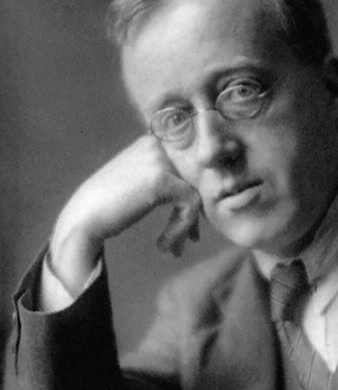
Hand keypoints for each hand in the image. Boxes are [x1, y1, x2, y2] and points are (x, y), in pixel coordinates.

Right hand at [50, 135, 200, 293]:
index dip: (198, 192)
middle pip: (198, 178)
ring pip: (197, 192)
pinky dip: (180, 228)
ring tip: (174, 249)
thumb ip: (167, 179)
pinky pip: (190, 204)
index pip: (193, 164)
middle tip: (190, 239)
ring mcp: (159, 159)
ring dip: (188, 225)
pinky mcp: (161, 179)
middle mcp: (157, 144)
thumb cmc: (109, 207)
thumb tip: (201, 192)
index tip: (190, 223)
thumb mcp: (140, 183)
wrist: (82, 221)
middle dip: (196, 212)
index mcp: (153, 140)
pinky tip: (163, 245)